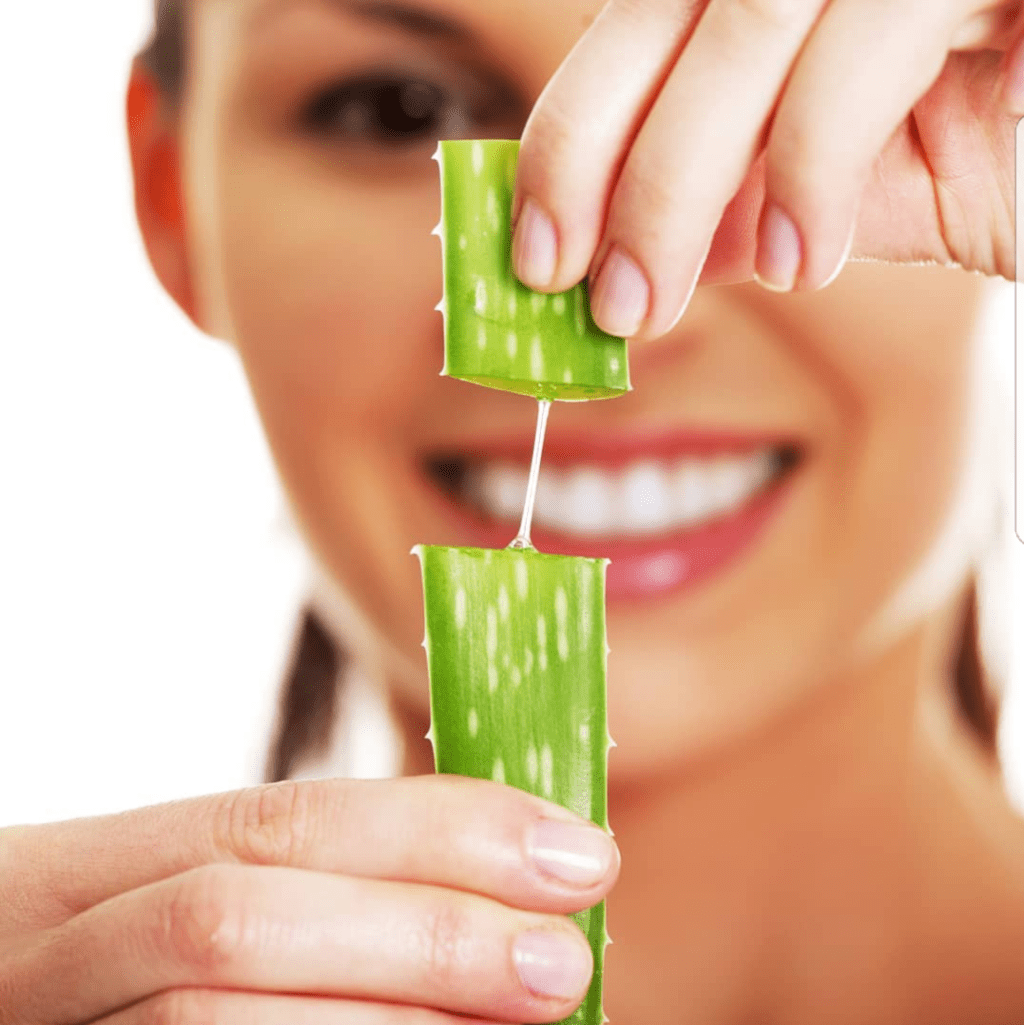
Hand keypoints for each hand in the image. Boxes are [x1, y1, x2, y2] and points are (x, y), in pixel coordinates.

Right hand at [0, 776, 617, 1022]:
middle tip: (565, 959)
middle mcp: (54, 945)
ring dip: (391, 1019)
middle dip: (421, 932)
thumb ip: (331, 895)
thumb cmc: (123, 975)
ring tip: (522, 1022)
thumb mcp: (199, 906)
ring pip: (210, 1014)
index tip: (575, 850)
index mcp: (97, 865)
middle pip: (241, 916)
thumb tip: (523, 899)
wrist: (6, 1004)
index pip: (283, 818)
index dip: (438, 830)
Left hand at [510, 0, 1022, 341]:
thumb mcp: (821, 199)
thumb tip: (620, 262)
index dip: (571, 140)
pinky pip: (873, 34)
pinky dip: (816, 162)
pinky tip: (802, 262)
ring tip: (677, 301)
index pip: (635, 39)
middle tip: (604, 303)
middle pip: (671, 17)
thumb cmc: (982, 155)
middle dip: (615, 174)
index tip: (540, 256)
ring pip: (750, 20)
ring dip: (687, 184)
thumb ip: (727, 212)